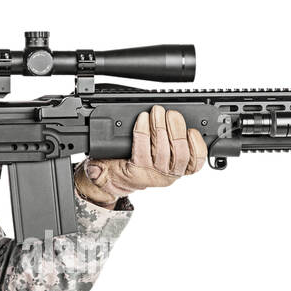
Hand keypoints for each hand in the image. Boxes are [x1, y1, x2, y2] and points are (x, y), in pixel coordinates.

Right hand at [73, 105, 206, 207]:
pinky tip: (191, 131)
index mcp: (137, 175)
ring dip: (176, 131)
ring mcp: (173, 172)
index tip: (142, 117)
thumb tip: (94, 168)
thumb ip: (97, 169)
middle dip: (160, 128)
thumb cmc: (119, 167)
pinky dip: (196, 145)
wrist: (130, 178)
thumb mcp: (102, 169)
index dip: (143, 134)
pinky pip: (196, 160)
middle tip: (157, 111)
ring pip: (180, 153)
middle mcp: (157, 176)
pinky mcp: (185, 167)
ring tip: (171, 115)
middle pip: (164, 152)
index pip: (142, 155)